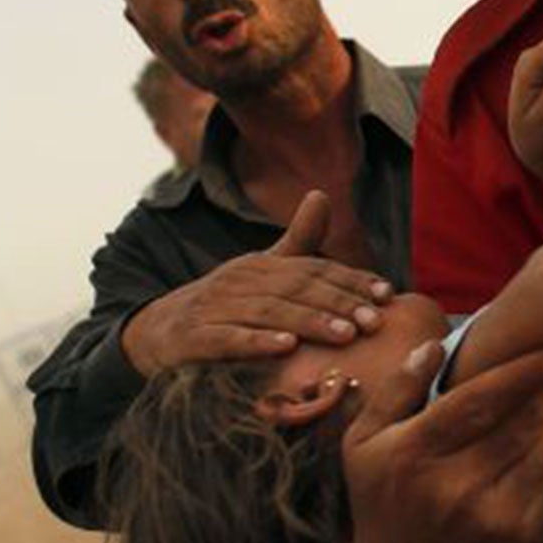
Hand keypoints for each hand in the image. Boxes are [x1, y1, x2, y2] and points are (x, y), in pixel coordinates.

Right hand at [119, 191, 389, 373]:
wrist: (155, 333)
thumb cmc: (223, 304)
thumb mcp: (260, 272)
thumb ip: (297, 241)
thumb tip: (322, 193)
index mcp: (261, 265)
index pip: (314, 269)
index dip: (351, 280)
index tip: (387, 294)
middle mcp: (239, 280)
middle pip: (296, 288)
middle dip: (339, 303)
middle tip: (375, 320)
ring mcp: (214, 307)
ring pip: (269, 312)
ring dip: (309, 321)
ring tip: (344, 334)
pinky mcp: (193, 337)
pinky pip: (227, 339)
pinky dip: (257, 342)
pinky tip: (285, 349)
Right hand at [340, 338, 542, 542]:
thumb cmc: (384, 496)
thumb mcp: (365, 442)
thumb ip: (397, 389)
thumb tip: (434, 348)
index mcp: (412, 454)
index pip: (479, 401)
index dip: (523, 373)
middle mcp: (452, 488)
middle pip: (520, 421)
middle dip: (542, 391)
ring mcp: (488, 516)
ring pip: (541, 446)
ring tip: (530, 414)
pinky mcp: (517, 536)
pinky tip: (529, 451)